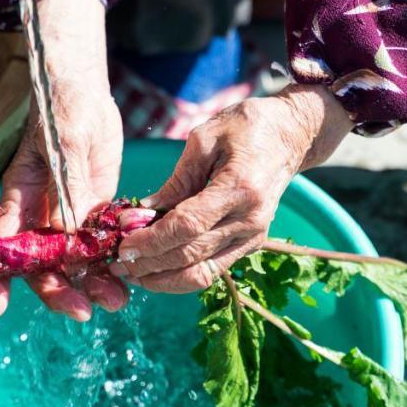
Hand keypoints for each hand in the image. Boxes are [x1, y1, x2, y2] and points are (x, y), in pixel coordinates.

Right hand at [0, 0, 127, 321]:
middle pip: (41, 265)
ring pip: (73, 263)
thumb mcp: (64, 144)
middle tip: (83, 311)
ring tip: (117, 301)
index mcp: (18, 198)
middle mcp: (39, 214)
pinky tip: (130, 280)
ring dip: (91, 284)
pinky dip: (111, 264)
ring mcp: (67, 215)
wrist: (84, 92)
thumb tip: (67, 232)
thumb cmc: (62, 109)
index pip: (0, 244)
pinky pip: (99, 247)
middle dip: (57, 291)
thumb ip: (66, 186)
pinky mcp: (92, 210)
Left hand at [112, 84, 352, 292]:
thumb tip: (143, 213)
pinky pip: (212, 270)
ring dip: (162, 279)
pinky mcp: (250, 245)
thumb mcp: (205, 139)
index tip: (122, 244)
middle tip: (116, 262)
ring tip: (132, 272)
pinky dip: (181, 275)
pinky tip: (156, 269)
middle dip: (148, 263)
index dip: (151, 240)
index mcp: (240, 189)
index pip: (188, 226)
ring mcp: (253, 237)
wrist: (290, 135)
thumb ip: (176, 180)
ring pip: (201, 274)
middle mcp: (250, 221)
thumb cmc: (246, 127)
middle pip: (190, 255)